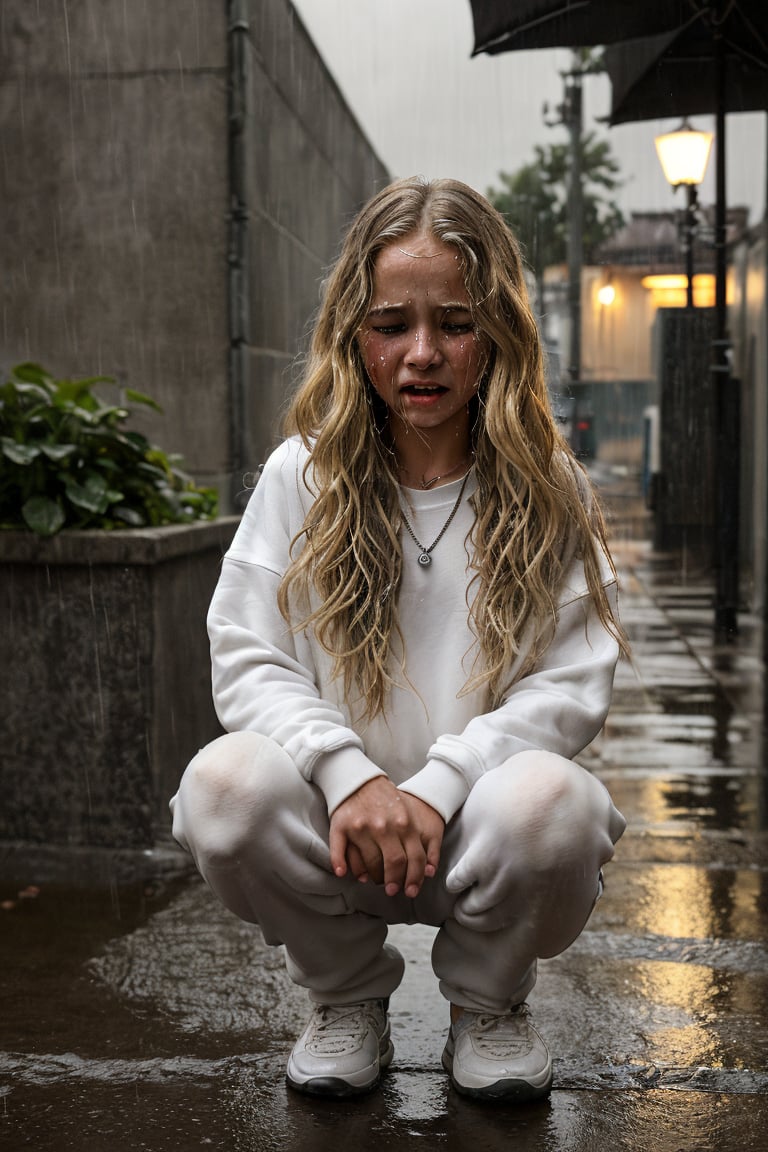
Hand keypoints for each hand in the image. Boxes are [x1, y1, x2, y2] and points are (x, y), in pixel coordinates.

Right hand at [329, 777, 443, 898]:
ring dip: (372, 877)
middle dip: (394, 882)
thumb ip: (425, 842)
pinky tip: (342, 873)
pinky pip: (339, 850)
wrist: (359, 779)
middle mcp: (384, 826)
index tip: (410, 891)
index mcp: (405, 824)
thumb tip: (430, 872)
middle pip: (394, 863)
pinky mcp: (341, 825)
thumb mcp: (412, 816)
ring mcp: (361, 827)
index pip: (414, 859)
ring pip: (369, 863)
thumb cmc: (388, 801)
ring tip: (373, 879)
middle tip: (391, 890)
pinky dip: (340, 864)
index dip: (414, 879)